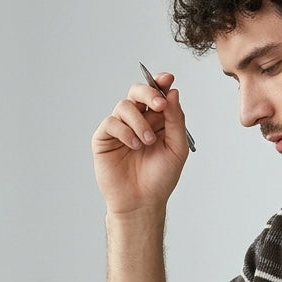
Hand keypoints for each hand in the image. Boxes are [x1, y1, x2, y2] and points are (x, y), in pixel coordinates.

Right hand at [92, 72, 189, 215]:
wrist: (142, 201)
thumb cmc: (160, 178)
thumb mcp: (177, 148)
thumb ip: (176, 120)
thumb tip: (173, 93)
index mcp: (156, 121)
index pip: (157, 94)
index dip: (160, 83)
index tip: (168, 80)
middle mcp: (137, 121)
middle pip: (137, 92)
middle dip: (149, 93)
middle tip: (159, 105)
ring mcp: (120, 129)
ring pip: (124, 105)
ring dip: (139, 121)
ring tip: (147, 141)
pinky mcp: (104, 139)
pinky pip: (111, 122)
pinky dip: (125, 131)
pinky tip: (134, 146)